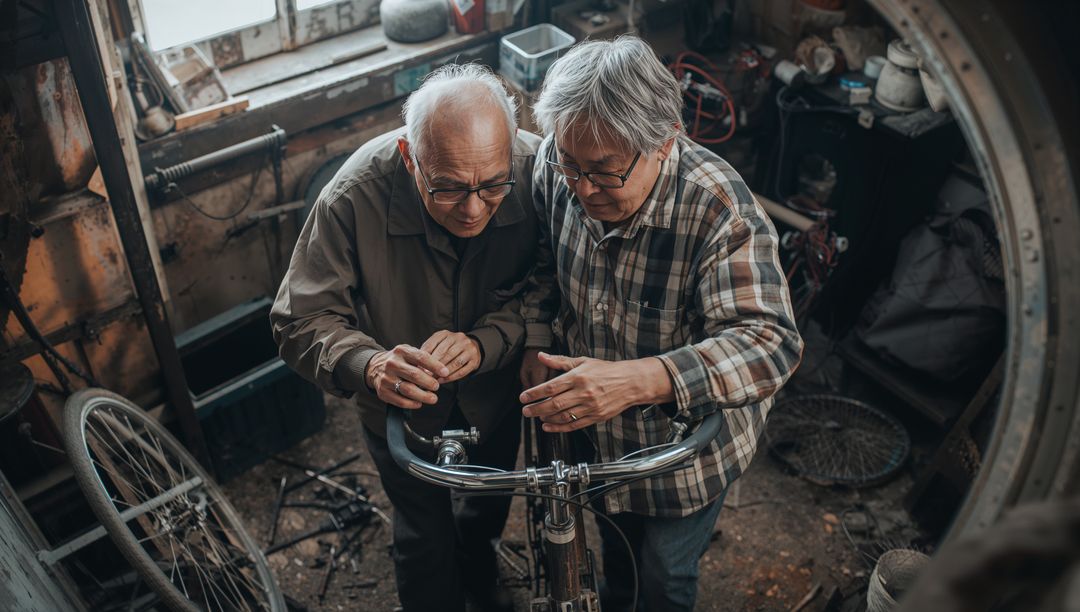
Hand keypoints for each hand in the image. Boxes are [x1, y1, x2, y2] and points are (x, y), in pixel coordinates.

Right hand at [365, 345, 449, 408]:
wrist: (375, 367)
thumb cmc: (399, 361)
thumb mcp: (409, 353)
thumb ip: (423, 360)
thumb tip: (439, 372)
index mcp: (401, 351)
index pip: (421, 357)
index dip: (435, 366)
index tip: (445, 372)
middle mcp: (392, 364)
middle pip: (415, 375)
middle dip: (429, 383)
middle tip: (437, 387)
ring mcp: (386, 378)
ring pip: (408, 390)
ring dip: (423, 396)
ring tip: (433, 398)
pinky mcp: (383, 392)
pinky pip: (400, 401)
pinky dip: (412, 404)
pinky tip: (419, 403)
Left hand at [420, 330, 481, 382]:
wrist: (471, 347)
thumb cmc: (449, 348)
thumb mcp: (438, 344)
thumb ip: (429, 351)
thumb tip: (417, 364)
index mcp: (446, 333)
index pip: (434, 343)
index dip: (426, 356)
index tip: (419, 366)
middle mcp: (459, 338)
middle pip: (445, 353)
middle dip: (435, 365)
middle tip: (426, 375)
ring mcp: (469, 348)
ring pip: (455, 362)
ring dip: (444, 372)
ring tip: (434, 380)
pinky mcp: (475, 360)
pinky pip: (463, 370)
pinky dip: (452, 377)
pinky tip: (443, 380)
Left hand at [518, 352, 671, 431]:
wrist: (630, 383)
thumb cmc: (606, 370)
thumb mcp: (582, 361)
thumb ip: (560, 361)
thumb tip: (541, 356)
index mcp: (579, 377)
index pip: (551, 386)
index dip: (535, 393)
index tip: (523, 397)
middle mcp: (584, 392)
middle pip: (554, 404)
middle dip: (536, 408)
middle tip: (525, 411)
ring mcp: (590, 406)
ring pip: (563, 416)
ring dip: (546, 418)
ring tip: (537, 417)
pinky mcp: (596, 417)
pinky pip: (574, 425)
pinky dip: (559, 427)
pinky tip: (548, 426)